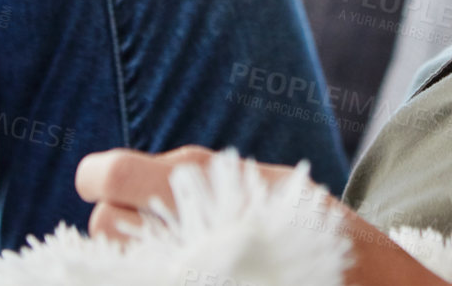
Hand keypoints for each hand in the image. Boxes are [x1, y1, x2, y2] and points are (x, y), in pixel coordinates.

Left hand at [75, 145, 451, 285]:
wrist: (350, 271)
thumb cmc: (300, 221)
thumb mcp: (253, 182)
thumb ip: (196, 177)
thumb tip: (122, 179)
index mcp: (194, 176)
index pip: (107, 176)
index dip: (101, 179)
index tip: (106, 185)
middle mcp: (180, 219)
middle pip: (103, 223)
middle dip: (118, 223)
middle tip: (152, 228)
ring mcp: (183, 260)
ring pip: (117, 258)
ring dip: (133, 255)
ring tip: (171, 253)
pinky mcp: (192, 281)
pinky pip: (143, 279)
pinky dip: (154, 273)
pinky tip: (184, 269)